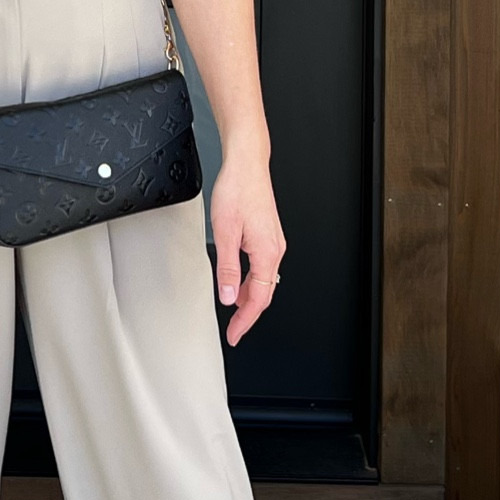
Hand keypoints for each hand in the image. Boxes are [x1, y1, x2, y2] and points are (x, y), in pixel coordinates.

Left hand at [209, 149, 286, 346]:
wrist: (247, 165)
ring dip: (249, 298)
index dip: (245, 321)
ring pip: (264, 281)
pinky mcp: (268, 236)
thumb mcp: (224, 233)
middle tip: (234, 330)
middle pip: (265, 293)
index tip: (235, 334)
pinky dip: (251, 282)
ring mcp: (273, 242)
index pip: (258, 299)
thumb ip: (227, 268)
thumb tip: (228, 296)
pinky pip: (262, 268)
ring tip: (233, 310)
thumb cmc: (237, 191)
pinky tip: (239, 283)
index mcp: (267, 253)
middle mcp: (275, 249)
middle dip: (249, 315)